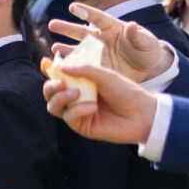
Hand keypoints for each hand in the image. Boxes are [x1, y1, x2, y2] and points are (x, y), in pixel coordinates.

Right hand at [43, 57, 160, 145]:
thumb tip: (61, 68)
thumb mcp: (105, 75)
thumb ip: (84, 70)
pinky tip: (93, 107)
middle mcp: (76, 97)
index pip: (59, 76)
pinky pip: (69, 117)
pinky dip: (78, 110)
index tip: (45, 62)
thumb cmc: (127, 92)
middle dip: (50, 86)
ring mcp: (78, 112)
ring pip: (54, 106)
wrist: (142, 113)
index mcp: (81, 82)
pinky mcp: (82, 126)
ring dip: (60, 98)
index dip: (49, 70)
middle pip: (51, 93)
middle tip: (59, 83)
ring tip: (76, 93)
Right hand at [48, 6, 172, 84]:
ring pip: (78, 50)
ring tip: (55, 49)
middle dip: (66, 28)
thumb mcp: (147, 42)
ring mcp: (96, 54)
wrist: (148, 69)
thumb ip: (138, 35)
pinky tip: (62, 67)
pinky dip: (71, 67)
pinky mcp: (96, 68)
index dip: (85, 12)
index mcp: (112, 27)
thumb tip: (132, 26)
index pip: (98, 18)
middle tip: (52, 25)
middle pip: (81, 31)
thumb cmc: (147, 50)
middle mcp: (100, 39)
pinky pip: (81, 67)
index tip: (72, 7)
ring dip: (66, 49)